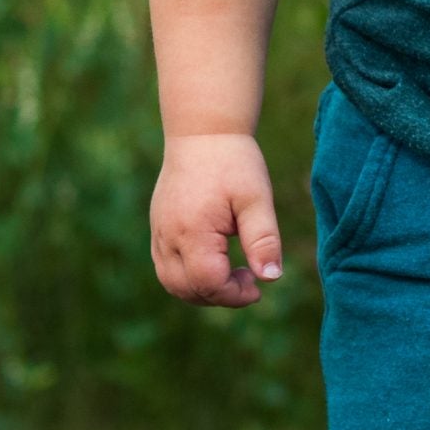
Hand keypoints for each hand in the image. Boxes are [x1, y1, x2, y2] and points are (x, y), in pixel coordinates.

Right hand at [150, 132, 285, 307]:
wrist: (203, 133)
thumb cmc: (234, 163)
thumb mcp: (257, 198)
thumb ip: (264, 240)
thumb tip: (271, 278)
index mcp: (193, 231)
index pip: (208, 282)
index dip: (234, 294)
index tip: (258, 286)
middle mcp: (168, 237)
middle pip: (186, 289)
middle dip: (220, 296)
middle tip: (250, 279)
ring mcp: (158, 234)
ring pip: (172, 283)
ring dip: (202, 290)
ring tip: (234, 274)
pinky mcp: (157, 229)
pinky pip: (166, 268)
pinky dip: (188, 277)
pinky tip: (215, 263)